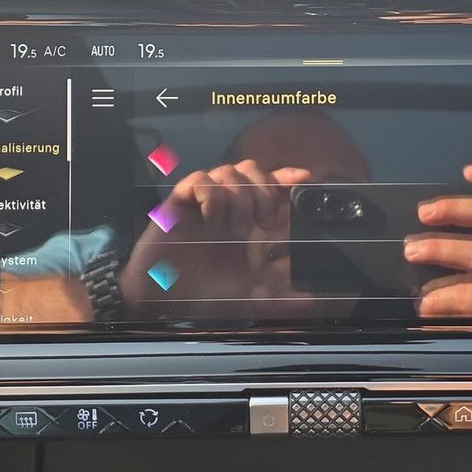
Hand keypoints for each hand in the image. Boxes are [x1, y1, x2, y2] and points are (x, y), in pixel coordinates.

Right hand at [119, 160, 311, 318]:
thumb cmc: (202, 292)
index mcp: (246, 221)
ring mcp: (203, 204)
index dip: (286, 177)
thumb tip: (310, 300)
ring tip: (235, 222)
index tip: (303, 178)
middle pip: (251, 170)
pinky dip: (210, 193)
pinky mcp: (177, 205)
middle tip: (264, 220)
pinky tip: (212, 216)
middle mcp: (226, 207)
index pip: (269, 186)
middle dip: (264, 189)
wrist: (161, 301)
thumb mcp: (247, 298)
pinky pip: (197, 181)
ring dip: (238, 193)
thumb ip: (278, 299)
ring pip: (227, 170)